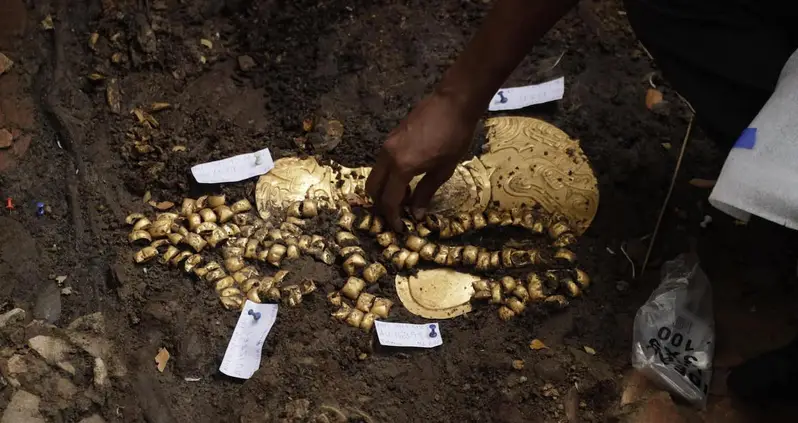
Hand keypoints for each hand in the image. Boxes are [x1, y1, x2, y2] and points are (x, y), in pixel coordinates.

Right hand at [366, 91, 477, 230]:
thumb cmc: (454, 137)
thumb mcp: (444, 169)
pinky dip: (389, 176)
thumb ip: (426, 192)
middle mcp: (387, 156)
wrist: (454, 103)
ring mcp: (387, 144)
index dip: (393, 217)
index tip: (399, 228)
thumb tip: (416, 214)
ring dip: (385, 190)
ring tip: (406, 196)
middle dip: (381, 205)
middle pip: (373, 188)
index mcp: (401, 166)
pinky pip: (382, 163)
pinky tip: (407, 178)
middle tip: (397, 214)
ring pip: (375, 174)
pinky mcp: (391, 137)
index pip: (389, 200)